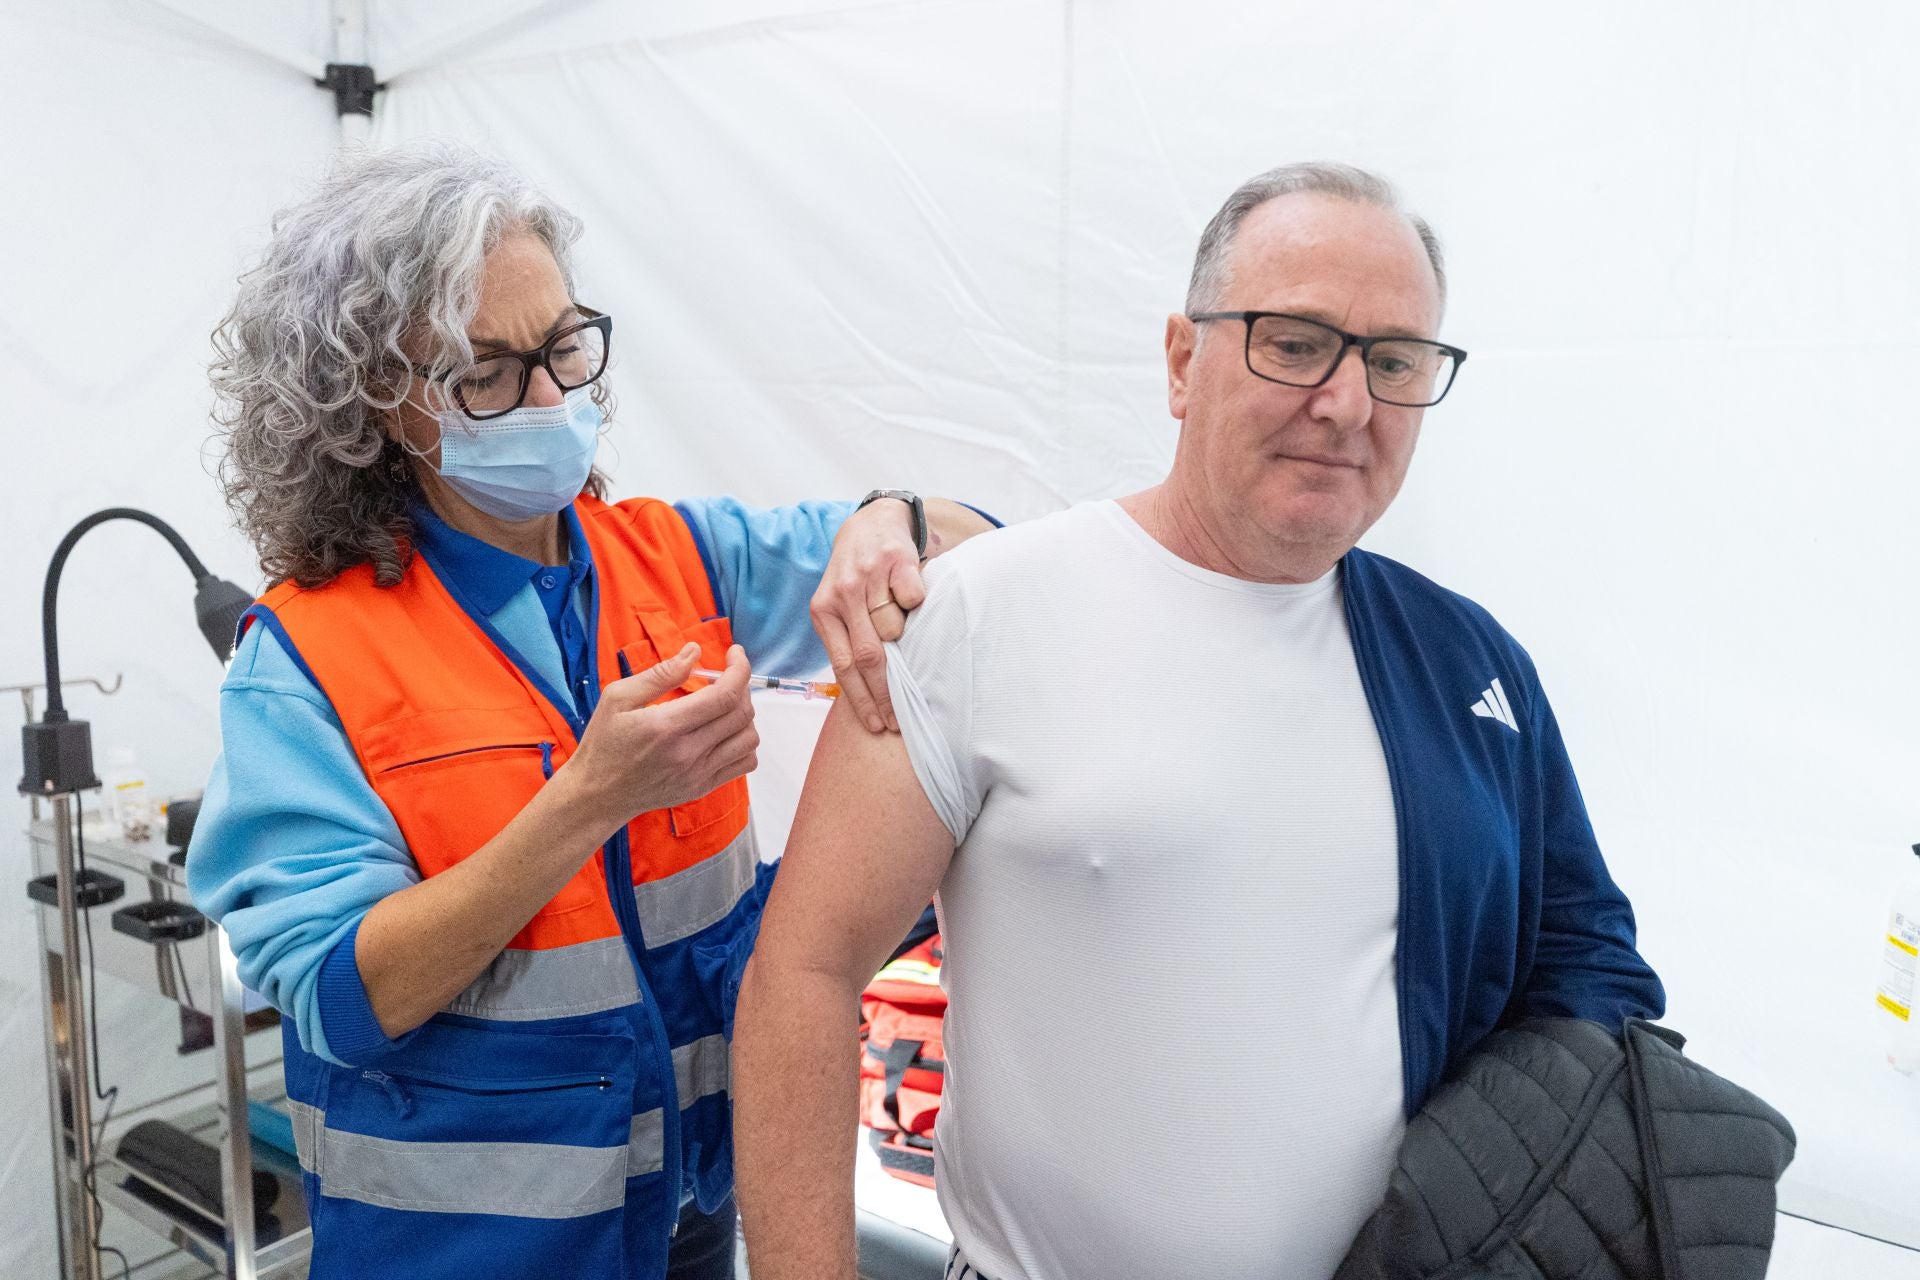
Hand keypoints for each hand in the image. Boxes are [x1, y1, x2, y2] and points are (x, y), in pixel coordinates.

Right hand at [563, 642, 758, 830]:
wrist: (598, 794)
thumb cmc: (604, 743)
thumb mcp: (618, 698)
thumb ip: (660, 674)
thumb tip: (694, 652)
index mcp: (667, 726)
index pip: (725, 695)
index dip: (740, 669)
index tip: (735, 653)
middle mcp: (688, 753)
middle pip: (742, 714)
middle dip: (741, 685)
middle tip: (725, 676)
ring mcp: (699, 774)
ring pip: (749, 739)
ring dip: (745, 714)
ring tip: (724, 704)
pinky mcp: (703, 787)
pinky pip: (744, 763)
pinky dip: (744, 742)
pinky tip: (725, 731)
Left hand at [811, 500, 928, 732]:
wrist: (871, 523)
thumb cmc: (856, 576)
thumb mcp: (838, 605)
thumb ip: (846, 640)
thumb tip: (865, 693)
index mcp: (823, 610)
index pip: (843, 666)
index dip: (862, 699)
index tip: (878, 724)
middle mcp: (842, 593)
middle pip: (868, 656)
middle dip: (886, 693)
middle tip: (900, 719)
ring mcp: (869, 575)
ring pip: (894, 629)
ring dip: (905, 639)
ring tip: (907, 634)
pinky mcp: (896, 560)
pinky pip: (913, 599)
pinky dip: (917, 604)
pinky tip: (913, 597)